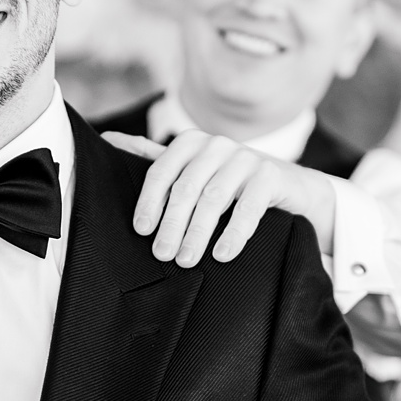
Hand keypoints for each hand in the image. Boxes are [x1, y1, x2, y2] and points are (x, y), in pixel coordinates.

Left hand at [100, 128, 335, 264]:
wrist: (293, 188)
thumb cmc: (233, 184)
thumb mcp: (193, 169)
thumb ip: (154, 158)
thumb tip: (107, 140)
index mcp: (192, 142)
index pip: (162, 171)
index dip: (149, 202)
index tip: (142, 231)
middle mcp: (218, 144)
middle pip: (187, 187)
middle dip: (172, 224)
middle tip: (163, 255)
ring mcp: (247, 158)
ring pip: (214, 198)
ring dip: (198, 233)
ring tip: (187, 261)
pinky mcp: (272, 176)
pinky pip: (249, 207)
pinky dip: (234, 233)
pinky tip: (223, 255)